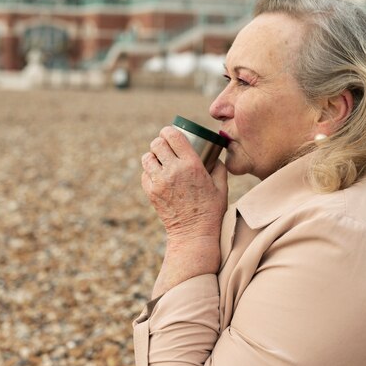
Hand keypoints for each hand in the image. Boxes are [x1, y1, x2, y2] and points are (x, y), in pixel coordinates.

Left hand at [141, 126, 227, 297]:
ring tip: (160, 160)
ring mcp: (160, 182)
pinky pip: (144, 174)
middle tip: (165, 147)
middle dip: (160, 142)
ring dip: (153, 156)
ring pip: (147, 157)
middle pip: (157, 144)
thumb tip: (215, 155)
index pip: (173, 136)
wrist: (194, 233)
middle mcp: (173, 170)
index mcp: (191, 165)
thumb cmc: (211, 210)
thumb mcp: (221, 186)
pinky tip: (158, 176)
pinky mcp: (151, 193)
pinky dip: (149, 172)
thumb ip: (219, 167)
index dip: (169, 131)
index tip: (170, 133)